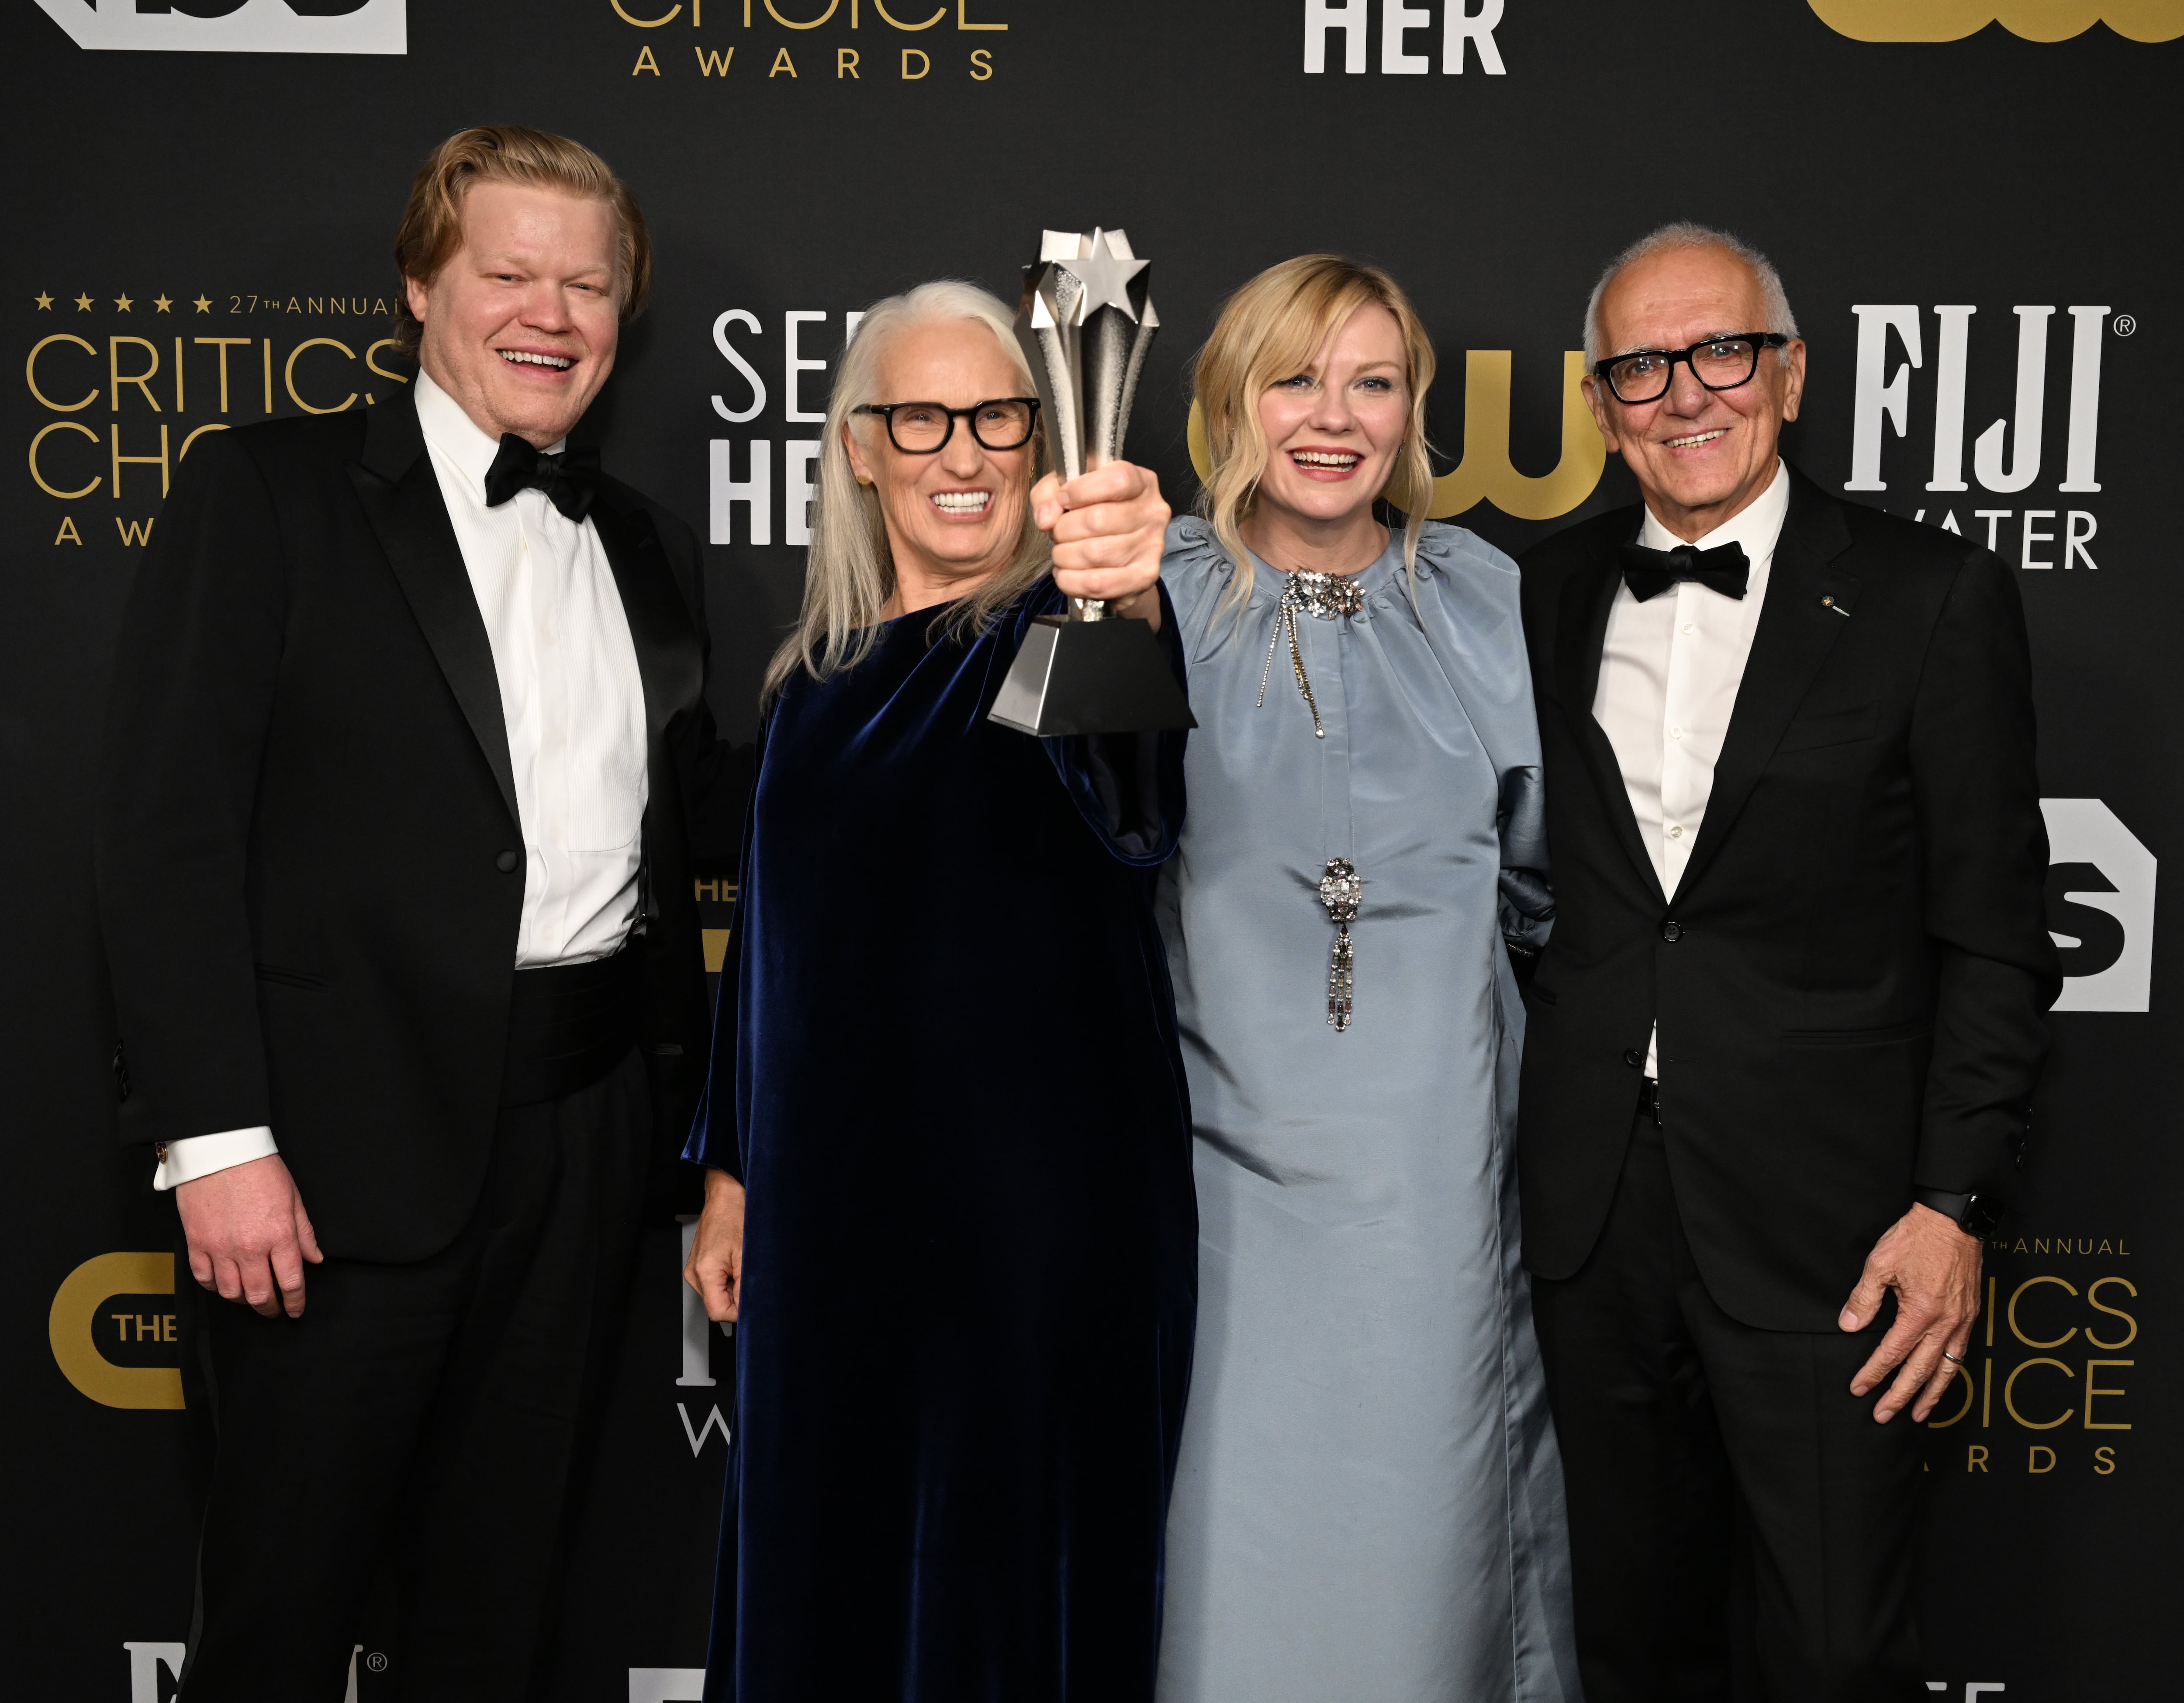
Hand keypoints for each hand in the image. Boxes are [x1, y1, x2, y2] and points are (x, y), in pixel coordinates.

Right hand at [175, 1154, 323, 1318]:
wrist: (220, 1151)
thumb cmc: (260, 1170)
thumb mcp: (293, 1198)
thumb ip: (304, 1233)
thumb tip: (315, 1259)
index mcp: (279, 1235)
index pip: (290, 1281)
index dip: (295, 1301)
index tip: (296, 1310)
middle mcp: (249, 1248)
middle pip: (259, 1294)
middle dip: (270, 1308)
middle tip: (274, 1311)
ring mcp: (220, 1248)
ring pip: (230, 1293)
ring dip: (243, 1301)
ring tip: (250, 1298)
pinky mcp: (196, 1244)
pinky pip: (204, 1278)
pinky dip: (214, 1287)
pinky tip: (223, 1285)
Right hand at [683, 1168, 744, 1323]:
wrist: (726, 1197)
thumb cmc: (735, 1216)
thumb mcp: (746, 1255)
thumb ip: (746, 1286)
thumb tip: (748, 1309)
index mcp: (704, 1272)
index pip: (718, 1312)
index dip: (738, 1312)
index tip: (752, 1301)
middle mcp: (694, 1274)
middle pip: (717, 1305)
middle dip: (737, 1297)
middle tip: (748, 1274)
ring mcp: (694, 1270)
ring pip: (717, 1295)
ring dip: (733, 1287)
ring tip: (740, 1265)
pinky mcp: (699, 1266)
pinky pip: (715, 1284)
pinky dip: (728, 1279)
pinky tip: (734, 1263)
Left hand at [1033, 461, 1170, 627]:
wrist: (1114, 553)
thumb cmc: (1090, 513)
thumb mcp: (1065, 489)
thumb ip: (1048, 494)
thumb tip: (1046, 519)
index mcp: (1140, 482)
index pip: (1117, 480)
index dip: (1080, 491)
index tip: (1062, 500)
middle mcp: (1153, 512)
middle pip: (1098, 520)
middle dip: (1064, 530)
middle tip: (1058, 534)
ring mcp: (1152, 546)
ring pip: (1094, 554)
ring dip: (1064, 556)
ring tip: (1061, 554)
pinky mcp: (1144, 577)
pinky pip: (1098, 583)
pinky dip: (1071, 581)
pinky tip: (1066, 574)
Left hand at [1841, 1202, 1981, 1422]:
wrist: (1954, 1218)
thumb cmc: (1916, 1237)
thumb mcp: (1880, 1264)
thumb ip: (1863, 1299)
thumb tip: (1848, 1326)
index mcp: (1921, 1312)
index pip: (1892, 1353)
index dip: (1874, 1373)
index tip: (1858, 1389)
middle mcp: (1946, 1322)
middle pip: (1921, 1370)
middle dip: (1900, 1395)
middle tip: (1883, 1415)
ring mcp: (1963, 1320)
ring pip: (1948, 1368)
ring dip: (1932, 1394)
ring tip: (1917, 1413)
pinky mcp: (1971, 1314)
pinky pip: (1961, 1352)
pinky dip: (1951, 1372)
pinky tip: (1941, 1380)